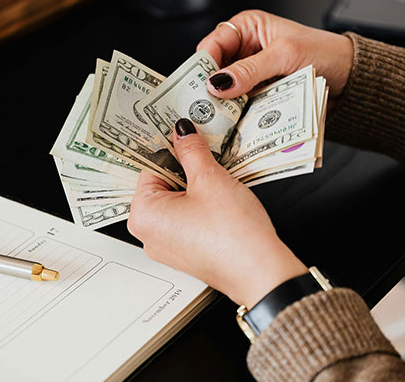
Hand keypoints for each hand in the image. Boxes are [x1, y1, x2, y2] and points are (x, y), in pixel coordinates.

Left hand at [128, 119, 307, 307]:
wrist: (261, 272)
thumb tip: (182, 132)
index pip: (149, 167)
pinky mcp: (187, 252)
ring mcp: (168, 246)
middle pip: (162, 185)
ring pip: (177, 202)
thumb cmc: (233, 235)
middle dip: (185, 169)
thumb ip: (192, 150)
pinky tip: (221, 201)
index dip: (171, 150)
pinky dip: (202, 206)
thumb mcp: (210, 179)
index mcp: (143, 215)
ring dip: (196, 187)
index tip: (185, 137)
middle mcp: (149, 234)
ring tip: (218, 182)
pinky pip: (187, 219)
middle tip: (207, 158)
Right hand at [198, 10, 353, 102]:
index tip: (199, 84)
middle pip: (215, 70)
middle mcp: (246, 50)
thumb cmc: (324, 53)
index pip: (212, 44)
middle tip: (205, 104)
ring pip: (226, 90)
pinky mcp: (260, 94)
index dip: (203, 64)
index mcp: (248, 27)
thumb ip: (249, 69)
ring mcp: (252, 74)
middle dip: (211, 87)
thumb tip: (218, 82)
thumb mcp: (284, 55)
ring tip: (219, 117)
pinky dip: (237, 113)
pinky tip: (234, 121)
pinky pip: (241, 104)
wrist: (351, 78)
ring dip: (224, 103)